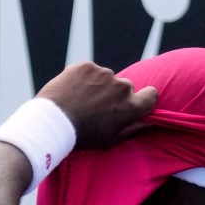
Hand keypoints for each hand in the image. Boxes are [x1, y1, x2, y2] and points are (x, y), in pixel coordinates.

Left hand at [36, 61, 157, 148]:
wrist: (53, 123)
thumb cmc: (83, 136)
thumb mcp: (112, 138)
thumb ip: (135, 128)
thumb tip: (151, 121)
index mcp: (131, 105)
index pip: (151, 94)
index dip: (143, 98)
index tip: (132, 103)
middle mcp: (121, 87)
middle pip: (125, 86)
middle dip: (114, 94)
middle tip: (95, 107)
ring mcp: (103, 74)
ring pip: (105, 77)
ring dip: (97, 85)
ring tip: (80, 101)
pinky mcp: (86, 66)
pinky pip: (88, 70)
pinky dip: (82, 78)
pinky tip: (72, 91)